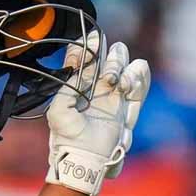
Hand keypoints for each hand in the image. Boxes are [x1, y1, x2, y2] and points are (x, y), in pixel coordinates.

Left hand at [45, 33, 149, 195]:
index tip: (93, 36)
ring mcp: (111, 98)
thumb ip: (67, 88)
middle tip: (109, 53)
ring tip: (117, 75)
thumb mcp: (58, 112)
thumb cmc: (68, 138)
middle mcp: (93, 91)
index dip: (87, 48)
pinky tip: (131, 76)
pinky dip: (137, 79)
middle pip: (107, 62)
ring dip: (122, 67)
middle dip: (110, 55)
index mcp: (75, 89)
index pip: (83, 62)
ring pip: (124, 71)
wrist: (86, 159)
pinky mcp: (125, 108)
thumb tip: (77, 69)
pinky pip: (137, 86)